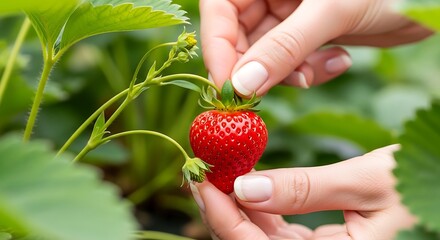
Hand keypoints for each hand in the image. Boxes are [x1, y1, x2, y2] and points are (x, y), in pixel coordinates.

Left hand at [190, 145, 416, 239]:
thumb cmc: (423, 185)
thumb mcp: (367, 183)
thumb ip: (304, 190)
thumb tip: (245, 186)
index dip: (220, 214)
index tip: (199, 176)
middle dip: (220, 207)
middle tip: (201, 167)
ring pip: (260, 236)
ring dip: (237, 204)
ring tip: (219, 167)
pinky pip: (278, 229)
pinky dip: (260, 204)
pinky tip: (248, 179)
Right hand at [200, 0, 432, 95]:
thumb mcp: (330, 12)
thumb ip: (284, 48)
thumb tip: (242, 86)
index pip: (219, 10)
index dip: (218, 49)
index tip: (229, 87)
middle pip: (240, 37)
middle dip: (260, 68)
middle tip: (275, 92)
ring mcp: (289, 14)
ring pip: (267, 56)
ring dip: (291, 73)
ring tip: (320, 71)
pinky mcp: (307, 34)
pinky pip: (292, 61)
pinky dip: (310, 71)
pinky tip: (338, 61)